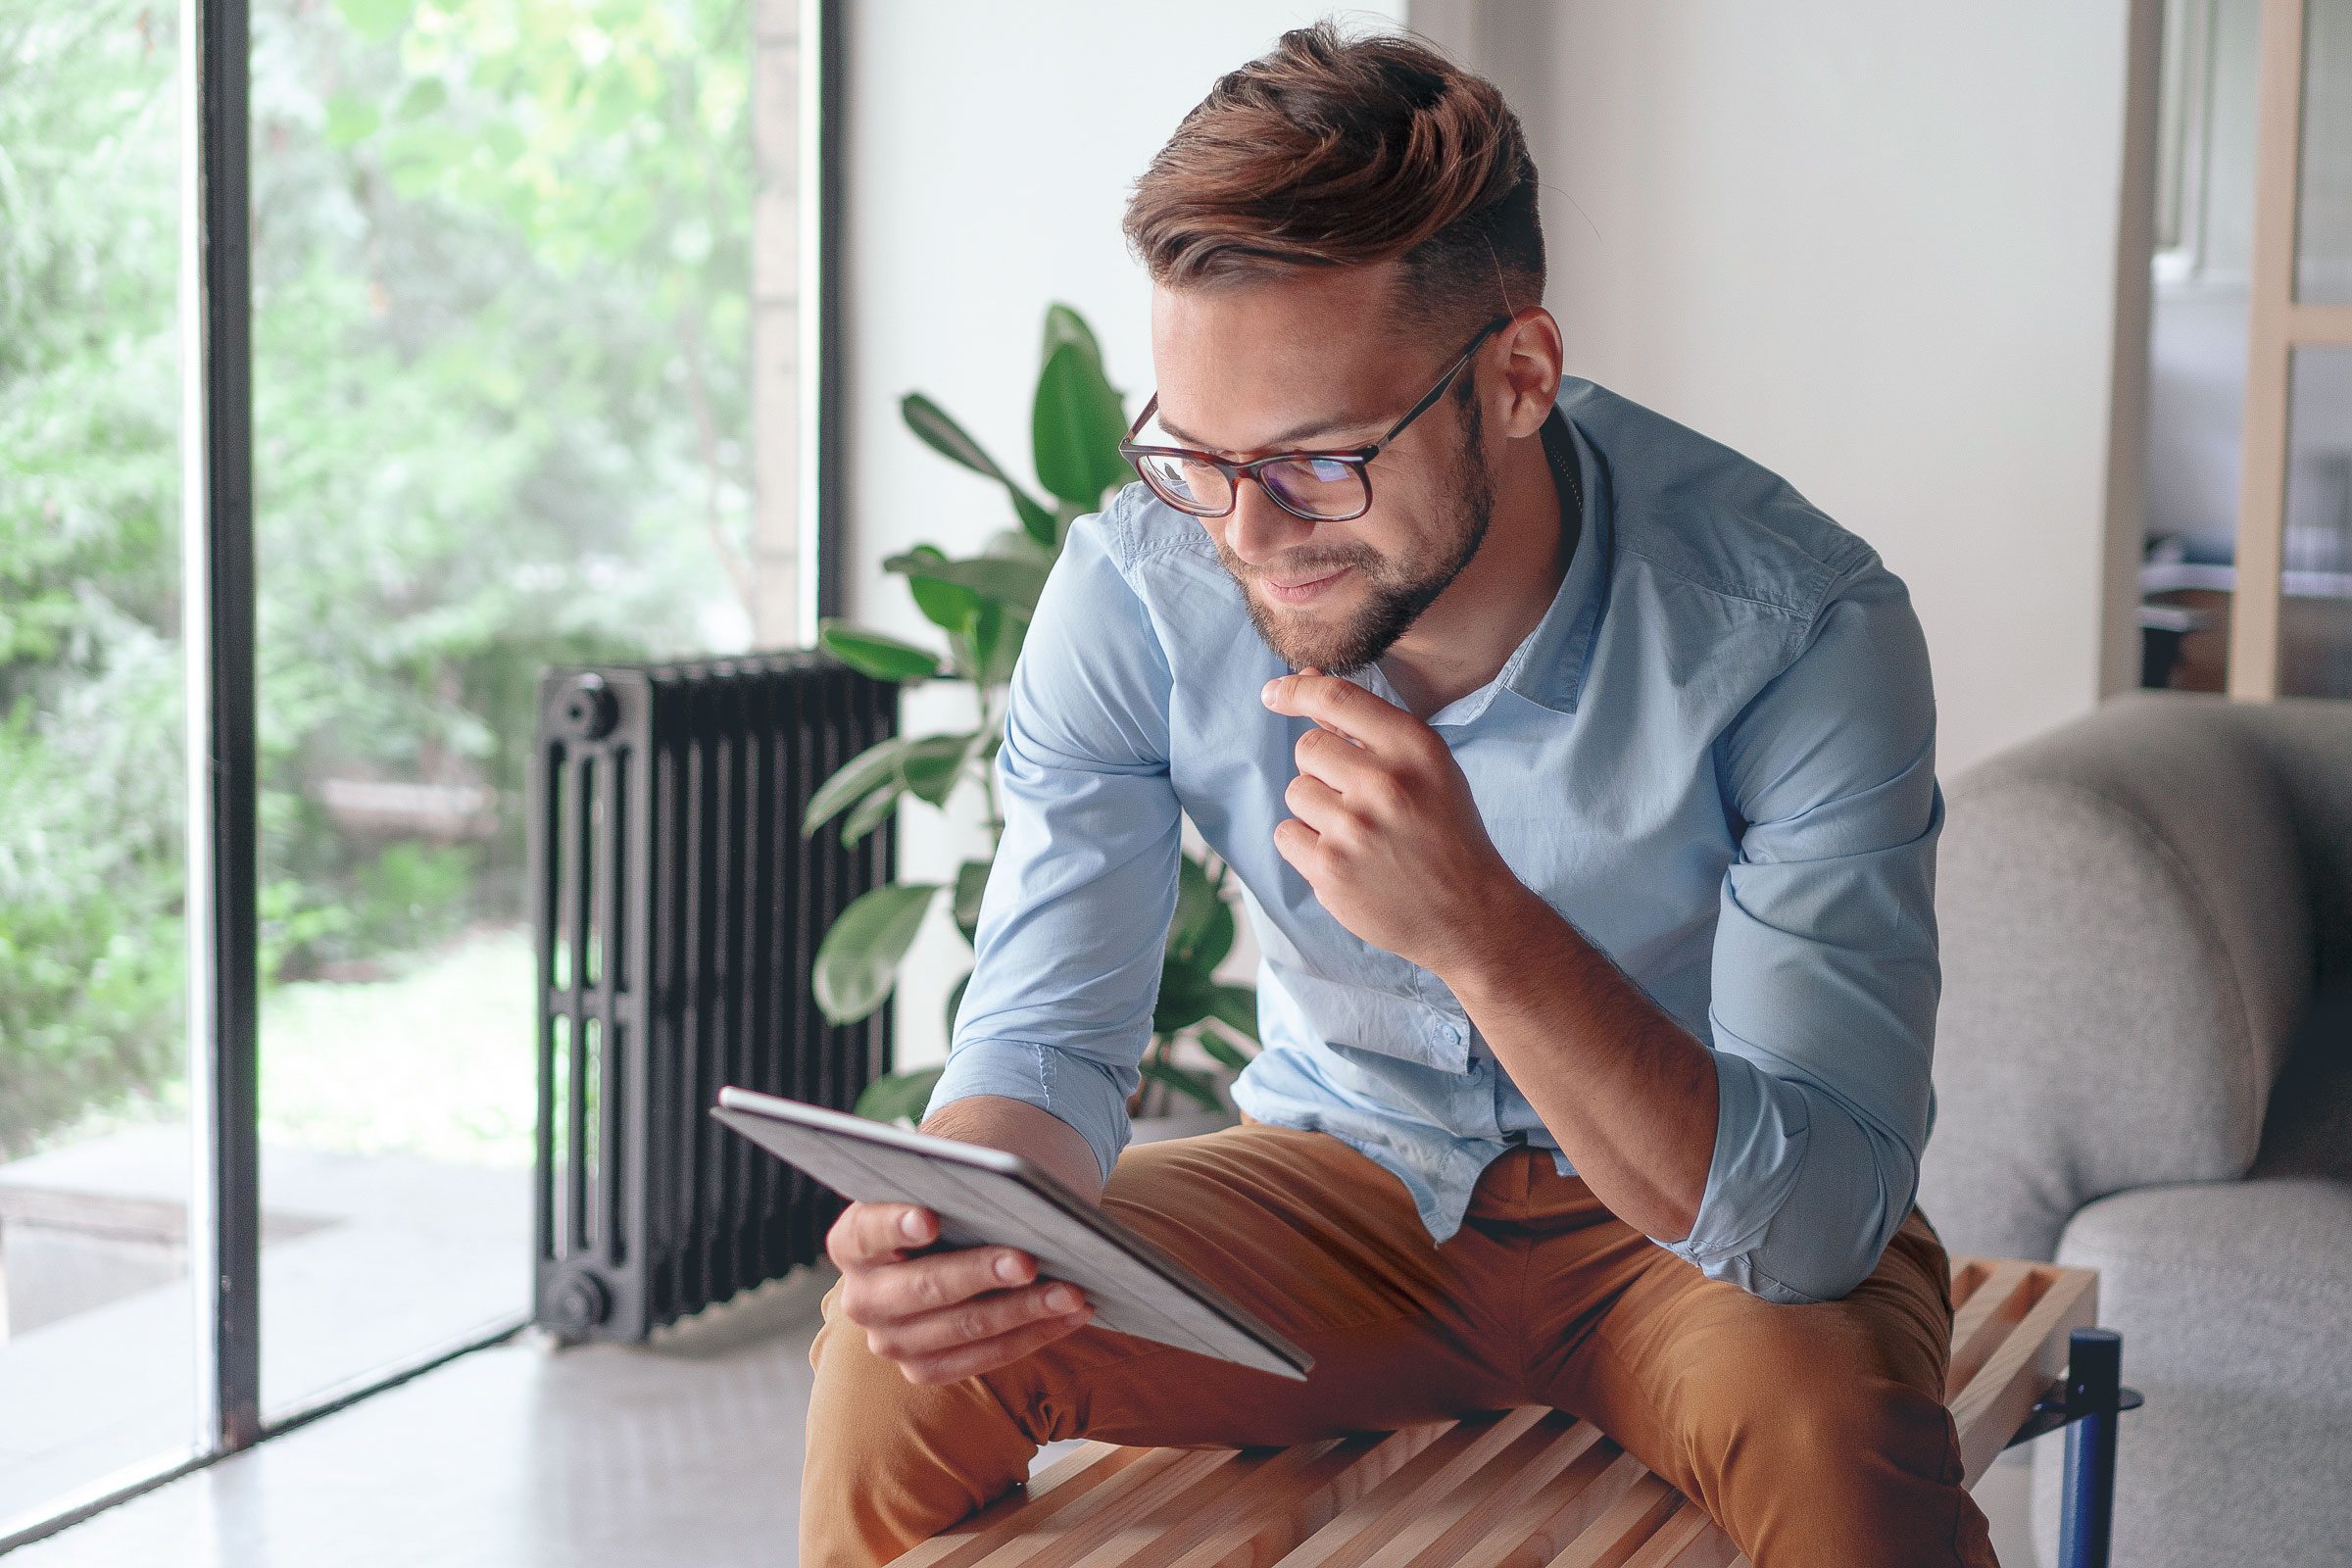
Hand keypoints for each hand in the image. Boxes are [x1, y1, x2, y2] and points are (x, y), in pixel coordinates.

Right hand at [825, 1200, 1093, 1385]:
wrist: (948, 1244)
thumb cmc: (950, 1203)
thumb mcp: (945, 1187)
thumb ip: (961, 1187)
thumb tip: (1012, 1188)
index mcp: (852, 1241)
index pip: (869, 1230)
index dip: (897, 1225)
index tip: (930, 1217)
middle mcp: (861, 1297)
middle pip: (923, 1287)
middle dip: (980, 1273)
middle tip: (1028, 1260)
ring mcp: (891, 1341)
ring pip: (963, 1329)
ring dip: (1024, 1310)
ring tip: (1072, 1291)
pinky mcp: (925, 1368)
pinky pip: (985, 1358)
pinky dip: (1035, 1334)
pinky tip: (1074, 1313)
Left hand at [1259, 668, 1527, 977]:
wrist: (1470, 915)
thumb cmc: (1446, 832)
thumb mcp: (1428, 769)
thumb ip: (1368, 728)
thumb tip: (1305, 680)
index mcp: (1414, 748)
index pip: (1337, 698)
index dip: (1297, 689)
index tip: (1274, 694)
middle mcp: (1385, 783)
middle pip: (1308, 748)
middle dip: (1323, 770)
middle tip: (1359, 800)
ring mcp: (1354, 829)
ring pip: (1296, 792)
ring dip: (1317, 811)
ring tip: (1359, 835)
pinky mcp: (1330, 870)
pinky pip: (1286, 835)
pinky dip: (1306, 846)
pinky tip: (1345, 859)